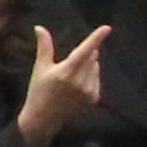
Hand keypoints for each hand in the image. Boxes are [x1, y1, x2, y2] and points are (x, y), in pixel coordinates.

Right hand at [16, 25, 107, 146]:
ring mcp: (87, 91)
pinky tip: (78, 83)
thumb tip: (39, 27)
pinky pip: (96, 78)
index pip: (84, 51)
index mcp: (65, 72)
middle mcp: (79, 82)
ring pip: (95, 67)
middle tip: (71, 60)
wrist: (44, 119)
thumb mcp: (40, 68)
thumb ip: (44, 47)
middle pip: (91, 57)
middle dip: (86, 52)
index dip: (96, 38)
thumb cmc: (39, 91)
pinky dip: (91, 75)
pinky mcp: (93, 98)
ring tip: (73, 73)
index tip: (107, 28)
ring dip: (89, 63)